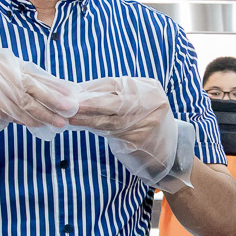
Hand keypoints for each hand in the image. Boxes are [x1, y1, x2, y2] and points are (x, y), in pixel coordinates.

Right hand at [0, 48, 79, 169]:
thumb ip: (14, 91)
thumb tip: (43, 98)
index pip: (30, 71)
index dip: (51, 84)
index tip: (68, 92)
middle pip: (33, 82)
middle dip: (56, 95)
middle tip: (74, 104)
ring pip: (28, 98)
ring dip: (48, 112)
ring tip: (64, 120)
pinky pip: (18, 111)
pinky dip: (33, 120)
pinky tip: (45, 126)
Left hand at [70, 77, 195, 188]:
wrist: (167, 151)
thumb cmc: (146, 123)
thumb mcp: (138, 104)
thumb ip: (117, 96)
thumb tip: (83, 91)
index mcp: (149, 89)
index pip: (115, 84)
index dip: (93, 87)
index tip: (75, 89)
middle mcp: (149, 103)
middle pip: (112, 99)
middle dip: (88, 101)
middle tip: (69, 101)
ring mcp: (143, 122)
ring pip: (108, 117)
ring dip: (86, 116)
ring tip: (69, 114)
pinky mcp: (135, 139)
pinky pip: (108, 130)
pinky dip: (91, 126)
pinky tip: (78, 124)